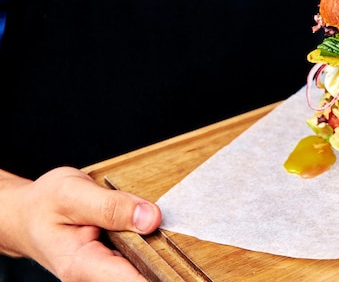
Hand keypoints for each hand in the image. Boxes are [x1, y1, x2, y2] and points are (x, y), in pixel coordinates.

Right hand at [0, 167, 160, 280]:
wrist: (27, 215)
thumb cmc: (44, 204)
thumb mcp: (74, 193)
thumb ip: (112, 206)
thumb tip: (151, 218)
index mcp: (83, 265)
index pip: (133, 280)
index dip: (161, 273)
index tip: (183, 266)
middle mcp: (95, 277)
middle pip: (144, 275)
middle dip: (164, 258)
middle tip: (176, 235)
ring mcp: (104, 274)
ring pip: (144, 268)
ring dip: (158, 251)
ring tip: (161, 229)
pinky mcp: (113, 266)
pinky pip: (139, 260)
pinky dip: (150, 246)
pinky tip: (149, 231)